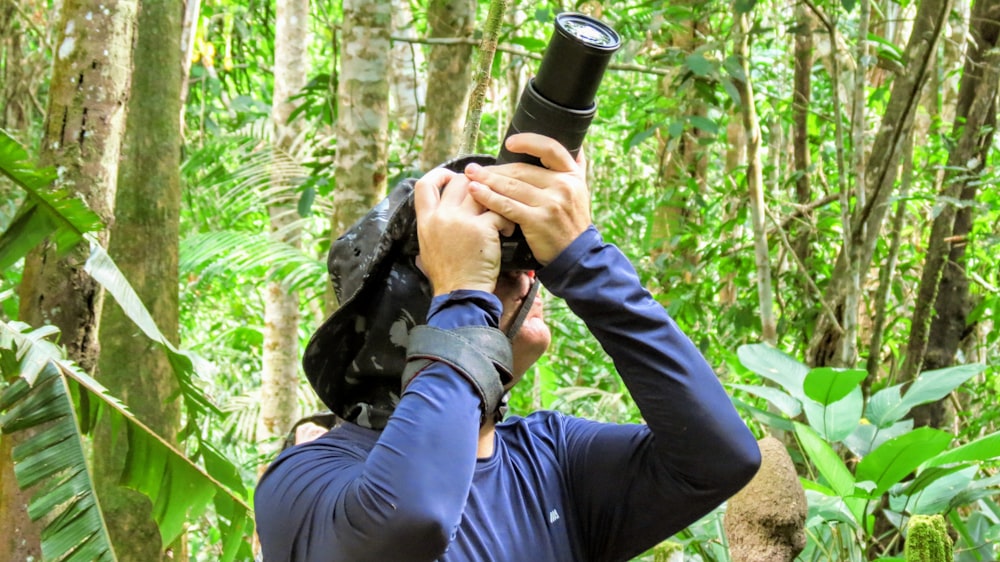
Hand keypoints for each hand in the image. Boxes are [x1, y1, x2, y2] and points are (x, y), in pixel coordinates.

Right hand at [414, 168, 514, 295]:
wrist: (460, 294)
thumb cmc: (447, 275)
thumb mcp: (428, 247)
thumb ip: (432, 225)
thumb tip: (439, 209)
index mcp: (425, 221)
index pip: (424, 184)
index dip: (440, 175)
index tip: (452, 178)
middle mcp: (441, 217)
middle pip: (458, 182)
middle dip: (476, 186)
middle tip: (486, 199)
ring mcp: (461, 221)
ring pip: (481, 191)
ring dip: (494, 200)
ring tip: (499, 216)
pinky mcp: (483, 229)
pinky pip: (499, 211)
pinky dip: (506, 220)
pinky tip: (506, 231)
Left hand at [464, 133, 590, 265]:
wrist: (576, 255)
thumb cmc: (572, 222)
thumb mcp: (581, 190)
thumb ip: (576, 167)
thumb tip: (576, 144)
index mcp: (572, 174)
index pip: (551, 148)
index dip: (528, 142)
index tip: (509, 143)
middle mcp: (563, 185)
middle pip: (522, 170)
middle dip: (495, 169)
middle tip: (474, 168)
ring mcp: (551, 203)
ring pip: (512, 186)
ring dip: (487, 180)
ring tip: (470, 175)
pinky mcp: (538, 220)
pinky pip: (508, 205)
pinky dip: (489, 197)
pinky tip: (475, 192)